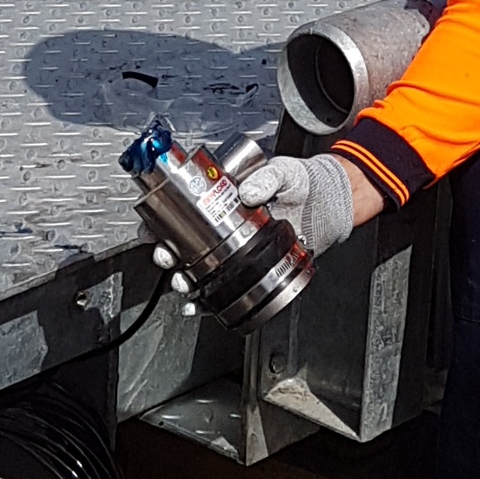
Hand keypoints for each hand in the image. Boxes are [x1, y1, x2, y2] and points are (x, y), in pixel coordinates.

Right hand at [149, 152, 370, 308]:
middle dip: (166, 254)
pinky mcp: (250, 270)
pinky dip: (206, 301)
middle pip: (181, 244)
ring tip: (183, 281)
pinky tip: (198, 306)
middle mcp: (222, 227)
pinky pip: (223, 288)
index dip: (159, 222)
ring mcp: (234, 251)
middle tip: (166, 256)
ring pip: (196, 270)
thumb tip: (248, 192)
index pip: (181, 211)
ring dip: (183, 279)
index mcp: (223, 200)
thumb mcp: (285, 172)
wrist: (328, 205)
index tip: (151, 230)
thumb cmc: (302, 183)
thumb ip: (268, 177)